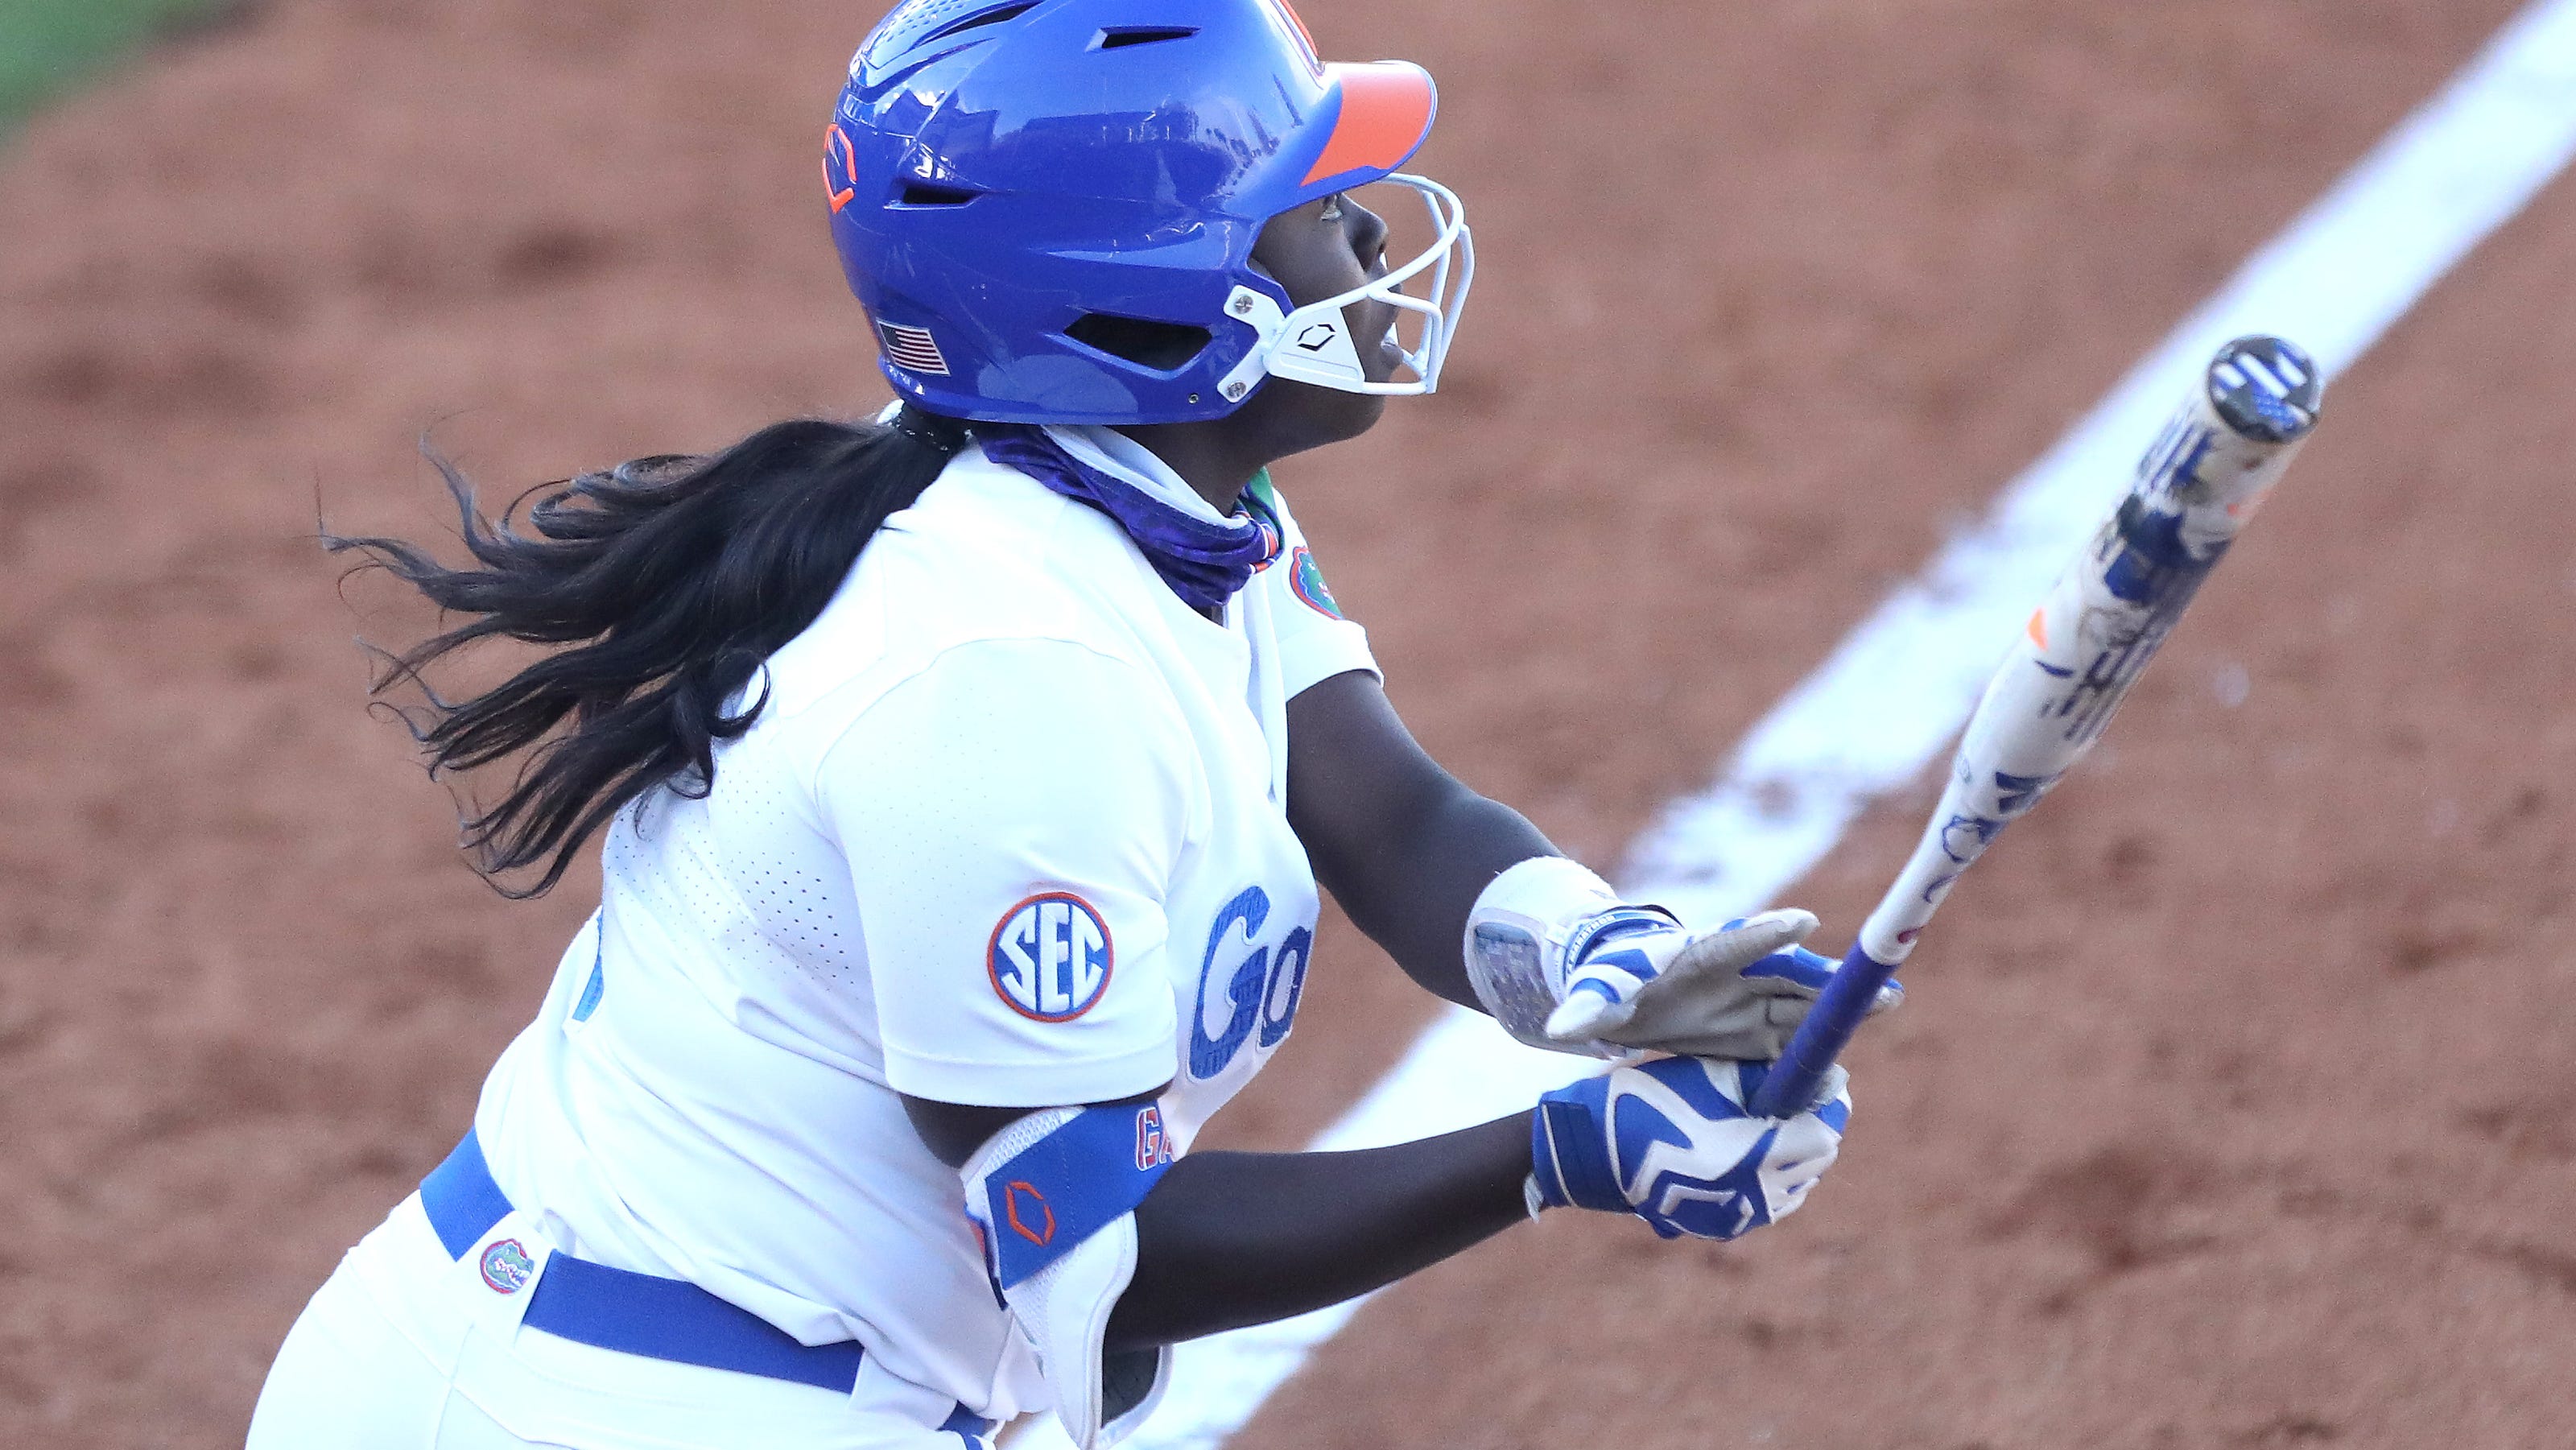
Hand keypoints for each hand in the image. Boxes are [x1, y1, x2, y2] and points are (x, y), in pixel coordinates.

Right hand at [1528, 1056, 1849, 1239]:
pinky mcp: (1726, 1228)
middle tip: (1784, 1099)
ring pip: (1798, 1185)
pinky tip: (1743, 1153)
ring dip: (1793, 1156)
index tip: (1816, 1082)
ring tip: (1761, 1126)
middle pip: (1817, 1162)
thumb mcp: (1713, 1075)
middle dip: (1810, 1128)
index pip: (1825, 1135)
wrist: (1595, 1152)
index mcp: (1754, 1154)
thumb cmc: (1652, 1100)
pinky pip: (1772, 1202)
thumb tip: (1826, 1078)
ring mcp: (1741, 1218)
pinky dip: (1771, 1178)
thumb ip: (1771, 1077)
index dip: (1825, 1105)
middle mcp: (1755, 1195)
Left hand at [1543, 908, 1899, 1058]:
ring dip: (1839, 1012)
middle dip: (1832, 979)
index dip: (1769, 934)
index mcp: (1698, 953)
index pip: (1737, 941)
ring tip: (1889, 1005)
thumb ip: (1584, 1009)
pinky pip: (1791, 1041)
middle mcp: (1734, 973)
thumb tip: (1561, 1030)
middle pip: (1789, 975)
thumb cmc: (1610, 980)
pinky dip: (1815, 1052)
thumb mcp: (1595, 994)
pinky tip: (1840, 1071)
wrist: (1622, 992)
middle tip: (1880, 981)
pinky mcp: (1754, 1031)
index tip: (1803, 923)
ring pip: (1801, 1006)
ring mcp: (1749, 1001)